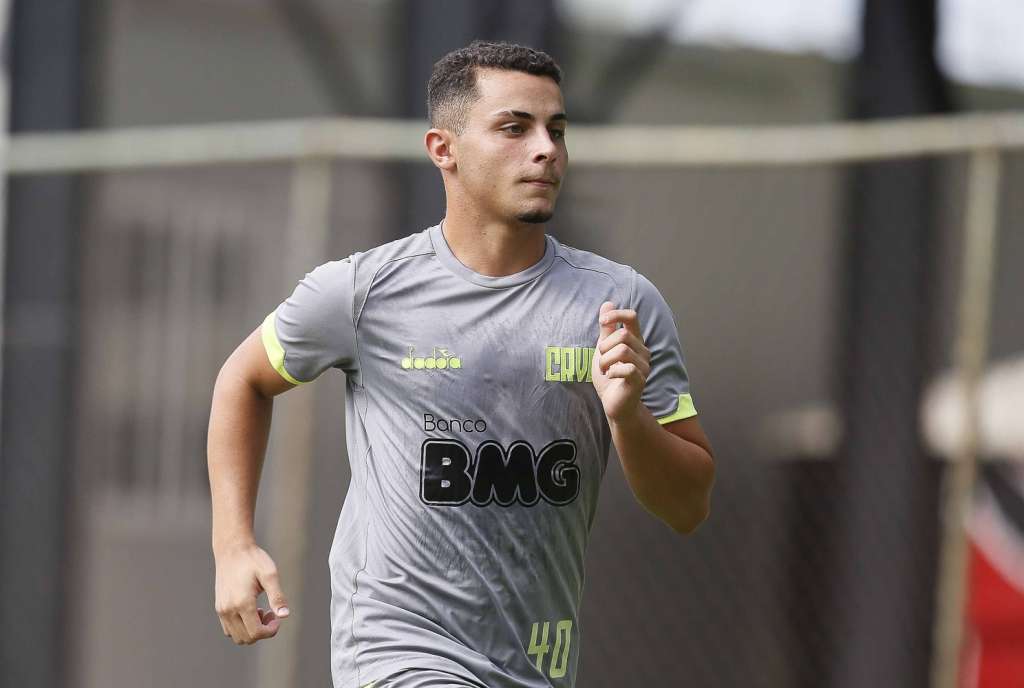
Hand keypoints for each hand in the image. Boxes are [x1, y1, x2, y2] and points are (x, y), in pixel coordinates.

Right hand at [214, 541, 290, 644]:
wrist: (232, 549)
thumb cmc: (253, 560)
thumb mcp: (270, 574)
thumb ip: (277, 596)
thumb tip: (284, 615)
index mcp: (242, 603)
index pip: (256, 632)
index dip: (270, 631)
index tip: (277, 618)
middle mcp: (228, 609)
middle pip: (246, 638)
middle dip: (262, 632)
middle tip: (271, 614)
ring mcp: (222, 610)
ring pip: (236, 636)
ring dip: (251, 631)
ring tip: (260, 612)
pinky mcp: (219, 607)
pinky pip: (228, 630)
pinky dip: (241, 627)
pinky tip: (250, 611)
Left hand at [592, 301, 650, 423]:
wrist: (613, 403)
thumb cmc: (610, 376)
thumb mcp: (604, 349)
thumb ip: (606, 329)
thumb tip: (607, 303)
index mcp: (635, 341)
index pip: (632, 317)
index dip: (617, 315)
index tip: (603, 322)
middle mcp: (643, 351)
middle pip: (623, 335)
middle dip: (605, 346)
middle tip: (602, 360)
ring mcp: (643, 367)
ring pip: (622, 350)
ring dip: (606, 360)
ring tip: (605, 369)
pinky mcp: (639, 381)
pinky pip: (627, 368)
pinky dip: (612, 371)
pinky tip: (611, 377)